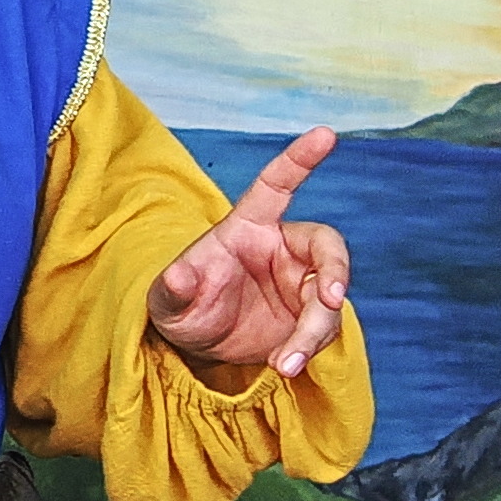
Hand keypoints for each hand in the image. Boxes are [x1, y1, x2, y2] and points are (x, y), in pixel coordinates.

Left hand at [150, 126, 351, 377]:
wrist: (199, 348)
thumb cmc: (181, 309)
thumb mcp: (166, 302)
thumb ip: (172, 289)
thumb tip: (176, 276)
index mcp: (249, 227)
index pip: (277, 185)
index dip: (300, 159)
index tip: (326, 133)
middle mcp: (283, 251)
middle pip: (326, 247)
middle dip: (335, 271)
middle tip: (330, 300)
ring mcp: (300, 284)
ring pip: (328, 299)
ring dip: (313, 330)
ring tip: (284, 362)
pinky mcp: (309, 316)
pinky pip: (324, 330)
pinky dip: (308, 351)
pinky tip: (283, 366)